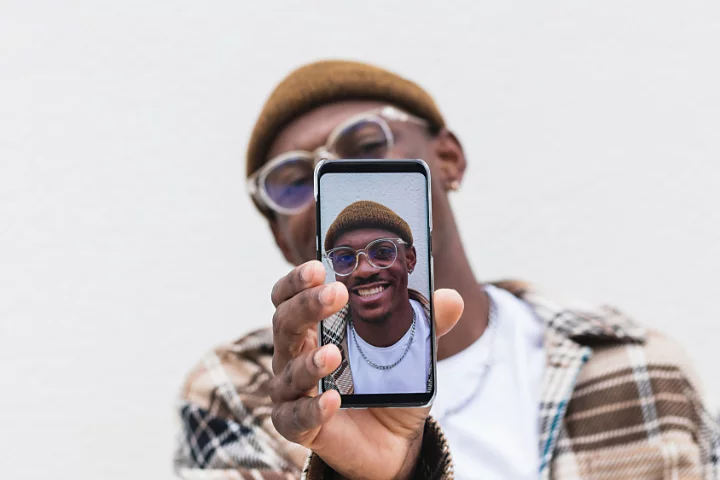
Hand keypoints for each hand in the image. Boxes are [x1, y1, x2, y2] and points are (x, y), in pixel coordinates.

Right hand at [269, 260, 463, 479]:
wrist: (393, 441)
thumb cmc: (389, 385)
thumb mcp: (412, 353)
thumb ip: (427, 325)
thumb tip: (452, 298)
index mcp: (315, 326)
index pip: (290, 295)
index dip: (298, 280)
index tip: (319, 266)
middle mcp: (295, 354)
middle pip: (284, 322)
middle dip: (307, 305)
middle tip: (338, 293)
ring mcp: (292, 391)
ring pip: (288, 370)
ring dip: (309, 361)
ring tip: (334, 354)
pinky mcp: (299, 427)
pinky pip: (295, 417)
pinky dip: (311, 408)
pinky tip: (332, 400)